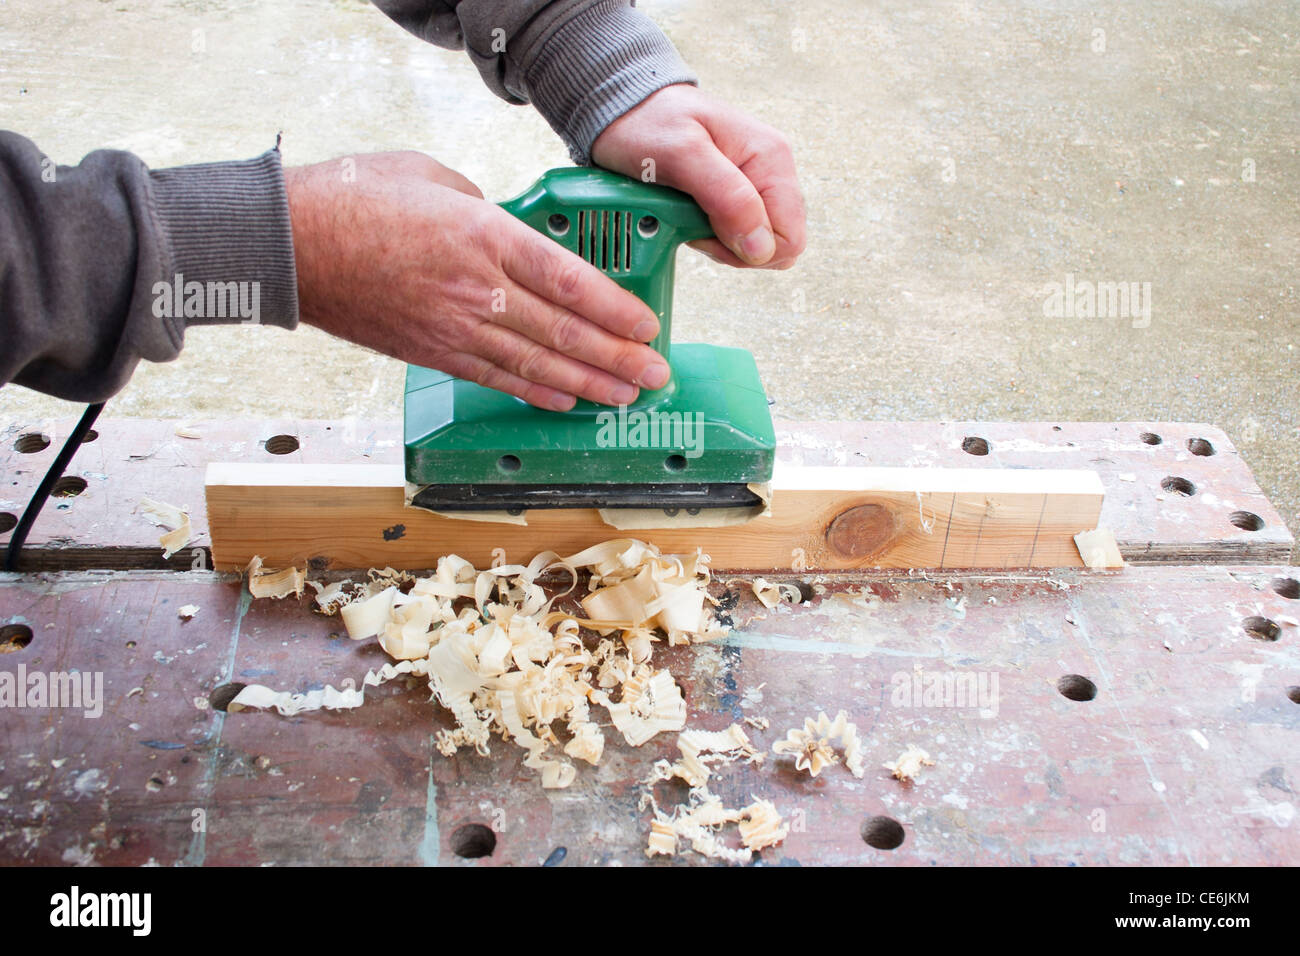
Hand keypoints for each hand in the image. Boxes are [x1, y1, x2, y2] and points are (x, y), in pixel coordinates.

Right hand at [283, 151, 667, 410]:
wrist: (290, 244)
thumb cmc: (356, 198)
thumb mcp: (435, 176)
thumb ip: (486, 208)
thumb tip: (513, 234)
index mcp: (483, 235)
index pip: (568, 279)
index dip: (615, 309)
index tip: (647, 326)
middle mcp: (476, 287)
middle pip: (563, 331)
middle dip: (617, 357)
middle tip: (655, 376)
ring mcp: (453, 326)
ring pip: (535, 363)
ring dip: (587, 384)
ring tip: (626, 397)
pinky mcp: (431, 351)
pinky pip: (495, 377)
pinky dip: (535, 391)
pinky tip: (566, 401)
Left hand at [591, 84, 805, 268]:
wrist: (623, 109)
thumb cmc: (647, 121)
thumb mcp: (683, 155)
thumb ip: (727, 198)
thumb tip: (761, 247)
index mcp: (772, 159)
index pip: (789, 238)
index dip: (748, 250)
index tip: (708, 230)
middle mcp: (770, 172)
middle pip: (773, 247)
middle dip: (731, 248)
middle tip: (691, 220)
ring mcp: (752, 186)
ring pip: (752, 247)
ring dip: (716, 242)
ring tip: (684, 212)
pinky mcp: (733, 197)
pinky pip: (732, 237)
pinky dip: (707, 236)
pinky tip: (685, 214)